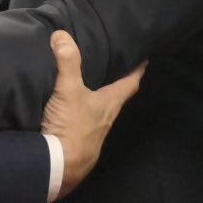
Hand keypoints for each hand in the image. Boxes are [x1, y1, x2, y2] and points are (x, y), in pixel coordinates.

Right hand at [41, 31, 145, 198]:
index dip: (137, 70)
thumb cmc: (71, 128)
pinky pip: (82, 123)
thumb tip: (62, 34)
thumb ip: (67, 62)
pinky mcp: (77, 145)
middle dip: (116, 83)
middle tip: (113, 67)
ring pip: (99, 112)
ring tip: (90, 85)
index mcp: (109, 104)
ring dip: (97, 99)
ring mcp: (92, 135)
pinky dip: (80, 113)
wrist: (58, 168)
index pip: (129, 84)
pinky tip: (69, 110)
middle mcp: (105, 119)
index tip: (144, 60)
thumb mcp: (68, 90)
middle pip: (115, 98)